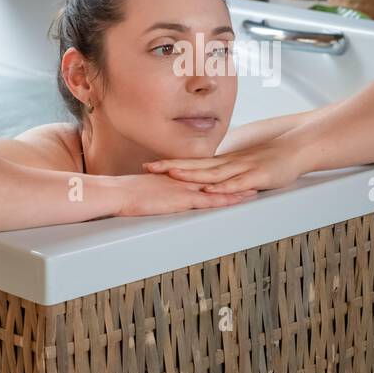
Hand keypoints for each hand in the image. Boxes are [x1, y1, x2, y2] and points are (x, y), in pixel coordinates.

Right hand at [115, 172, 257, 217]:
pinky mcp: (182, 200)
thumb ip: (158, 190)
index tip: (235, 171)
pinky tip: (237, 200)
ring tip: (256, 188)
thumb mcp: (147, 189)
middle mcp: (184, 180)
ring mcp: (184, 189)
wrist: (117, 193)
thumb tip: (160, 194)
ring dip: (237, 189)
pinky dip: (224, 199)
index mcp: (176, 177)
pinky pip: (208, 200)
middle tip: (254, 175)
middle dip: (236, 178)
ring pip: (217, 188)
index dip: (220, 173)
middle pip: (216, 179)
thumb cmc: (126, 194)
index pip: (203, 175)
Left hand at [142, 139, 306, 193]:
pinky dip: (222, 187)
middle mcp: (231, 163)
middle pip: (197, 166)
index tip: (152, 165)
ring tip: (172, 175)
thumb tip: (214, 179)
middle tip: (149, 168)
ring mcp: (244, 168)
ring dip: (192, 175)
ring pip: (213, 173)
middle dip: (172, 167)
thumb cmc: (276, 157)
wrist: (300, 146)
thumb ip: (231, 171)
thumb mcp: (247, 164)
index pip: (195, 162)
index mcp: (227, 161)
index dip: (173, 164)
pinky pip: (237, 182)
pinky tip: (209, 189)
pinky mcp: (258, 176)